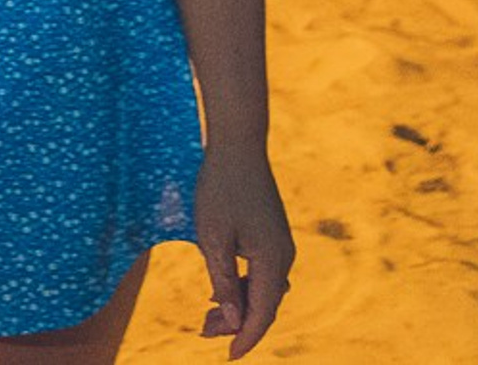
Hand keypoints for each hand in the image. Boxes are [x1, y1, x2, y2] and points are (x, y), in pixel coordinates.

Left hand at [194, 141, 293, 355]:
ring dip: (238, 304)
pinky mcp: (271, 234)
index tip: (227, 356)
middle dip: (237, 323)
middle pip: (264, 304)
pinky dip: (243, 285)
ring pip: (262, 288)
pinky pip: (261, 271)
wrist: (237, 144)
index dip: (245, 337)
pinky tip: (223, 289)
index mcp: (273, 262)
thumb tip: (234, 322)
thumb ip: (224, 281)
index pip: (262, 313)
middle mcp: (284, 258)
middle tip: (205, 333)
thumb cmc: (220, 188)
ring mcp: (280, 245)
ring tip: (208, 317)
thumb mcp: (212, 237)